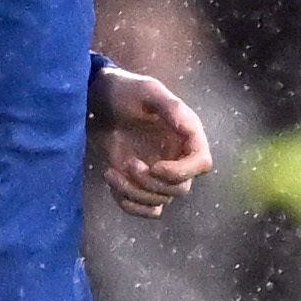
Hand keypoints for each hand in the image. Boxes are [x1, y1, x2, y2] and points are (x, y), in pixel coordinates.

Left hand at [89, 63, 212, 215]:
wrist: (99, 103)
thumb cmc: (125, 91)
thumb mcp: (148, 91)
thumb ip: (170, 107)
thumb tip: (188, 126)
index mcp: (187, 136)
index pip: (201, 164)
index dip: (181, 172)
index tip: (155, 166)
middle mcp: (178, 158)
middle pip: (180, 189)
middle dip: (151, 182)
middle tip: (128, 163)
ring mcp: (160, 174)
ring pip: (160, 201)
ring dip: (134, 192)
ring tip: (112, 171)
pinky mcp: (141, 185)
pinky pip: (146, 209)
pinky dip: (129, 204)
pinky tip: (112, 179)